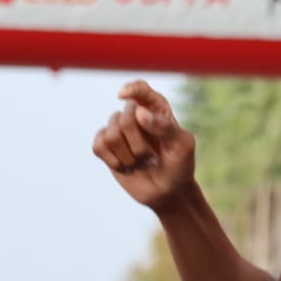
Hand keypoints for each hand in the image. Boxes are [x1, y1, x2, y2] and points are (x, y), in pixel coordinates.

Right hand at [93, 80, 196, 211]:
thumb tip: (139, 112)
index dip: (130, 89)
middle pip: (123, 118)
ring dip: (128, 155)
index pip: (141, 89)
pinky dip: (114, 160)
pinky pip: (98, 145)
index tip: (123, 96)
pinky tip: (126, 166)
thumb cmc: (180, 165)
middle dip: (138, 143)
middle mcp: (135, 115)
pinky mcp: (106, 146)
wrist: (169, 191)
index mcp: (157, 108)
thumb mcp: (182, 145)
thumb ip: (165, 127)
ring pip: (110, 134)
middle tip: (152, 156)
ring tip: (141, 162)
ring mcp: (119, 130)